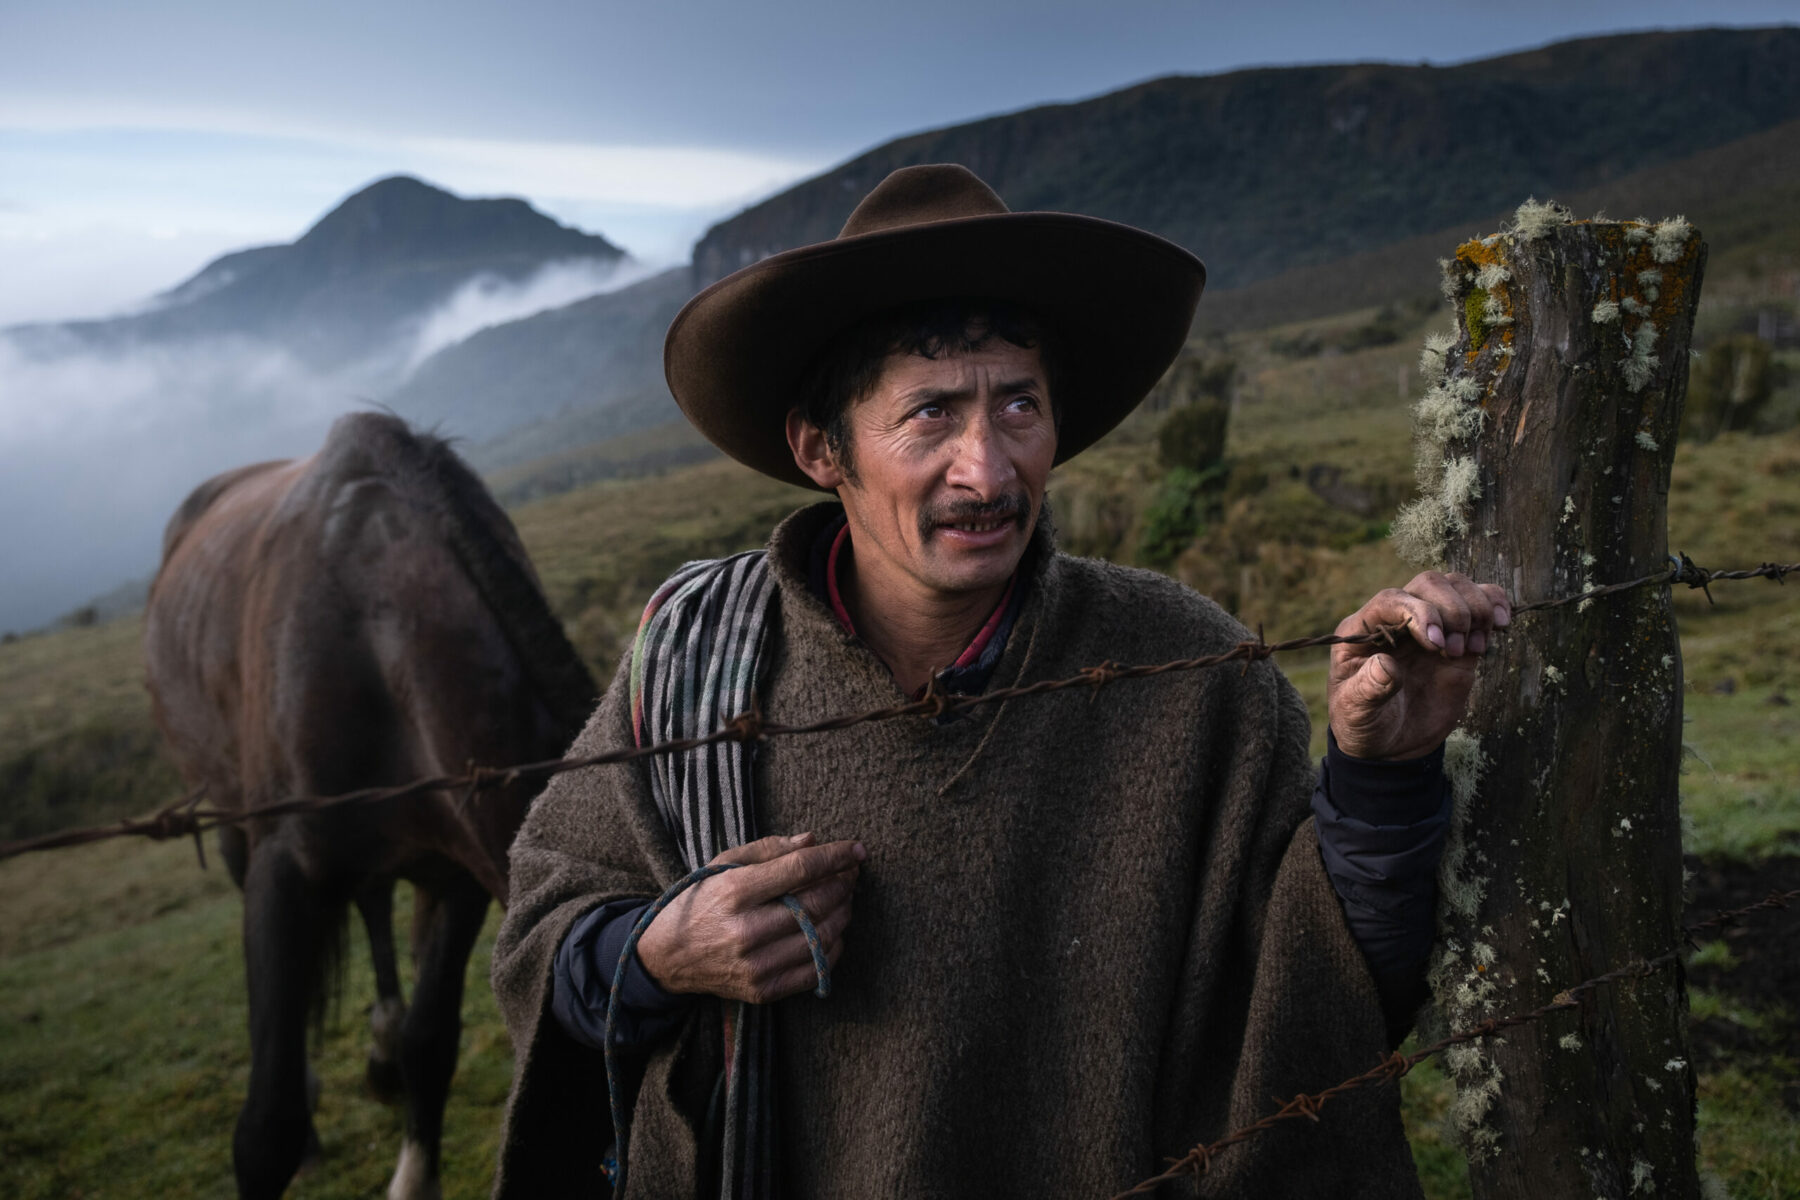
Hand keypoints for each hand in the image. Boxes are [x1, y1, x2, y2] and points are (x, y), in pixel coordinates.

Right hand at [635, 832, 863, 1003]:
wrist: (667, 955)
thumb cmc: (701, 900)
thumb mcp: (724, 865)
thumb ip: (769, 850)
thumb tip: (813, 841)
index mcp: (735, 892)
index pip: (800, 869)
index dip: (835, 857)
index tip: (856, 849)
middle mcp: (746, 931)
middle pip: (816, 904)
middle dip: (843, 884)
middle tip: (851, 873)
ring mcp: (755, 965)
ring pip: (821, 937)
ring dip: (843, 913)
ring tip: (844, 898)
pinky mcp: (762, 990)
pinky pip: (815, 970)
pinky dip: (833, 947)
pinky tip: (831, 930)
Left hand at [1326, 570, 1510, 760]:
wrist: (1391, 745)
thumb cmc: (1365, 723)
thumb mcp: (1357, 712)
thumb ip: (1368, 688)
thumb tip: (1386, 666)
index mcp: (1363, 630)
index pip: (1392, 599)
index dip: (1418, 612)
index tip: (1435, 643)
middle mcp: (1396, 618)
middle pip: (1429, 583)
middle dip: (1451, 610)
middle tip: (1452, 650)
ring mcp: (1430, 625)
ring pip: (1456, 586)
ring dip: (1475, 609)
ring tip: (1473, 648)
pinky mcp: (1459, 638)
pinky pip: (1481, 603)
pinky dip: (1495, 605)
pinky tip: (1500, 625)